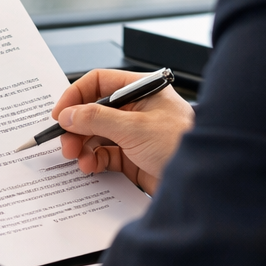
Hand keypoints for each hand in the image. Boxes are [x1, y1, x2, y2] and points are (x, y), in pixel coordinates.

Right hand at [52, 69, 194, 194]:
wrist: (205, 182)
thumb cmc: (184, 144)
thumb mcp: (135, 127)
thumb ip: (97, 119)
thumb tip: (70, 114)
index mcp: (141, 90)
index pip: (99, 82)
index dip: (76, 95)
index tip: (60, 113)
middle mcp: (136, 109)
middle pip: (93, 110)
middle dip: (76, 126)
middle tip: (66, 141)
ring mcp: (134, 134)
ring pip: (96, 134)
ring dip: (82, 145)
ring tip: (77, 157)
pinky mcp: (133, 157)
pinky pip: (104, 154)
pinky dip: (93, 160)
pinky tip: (90, 166)